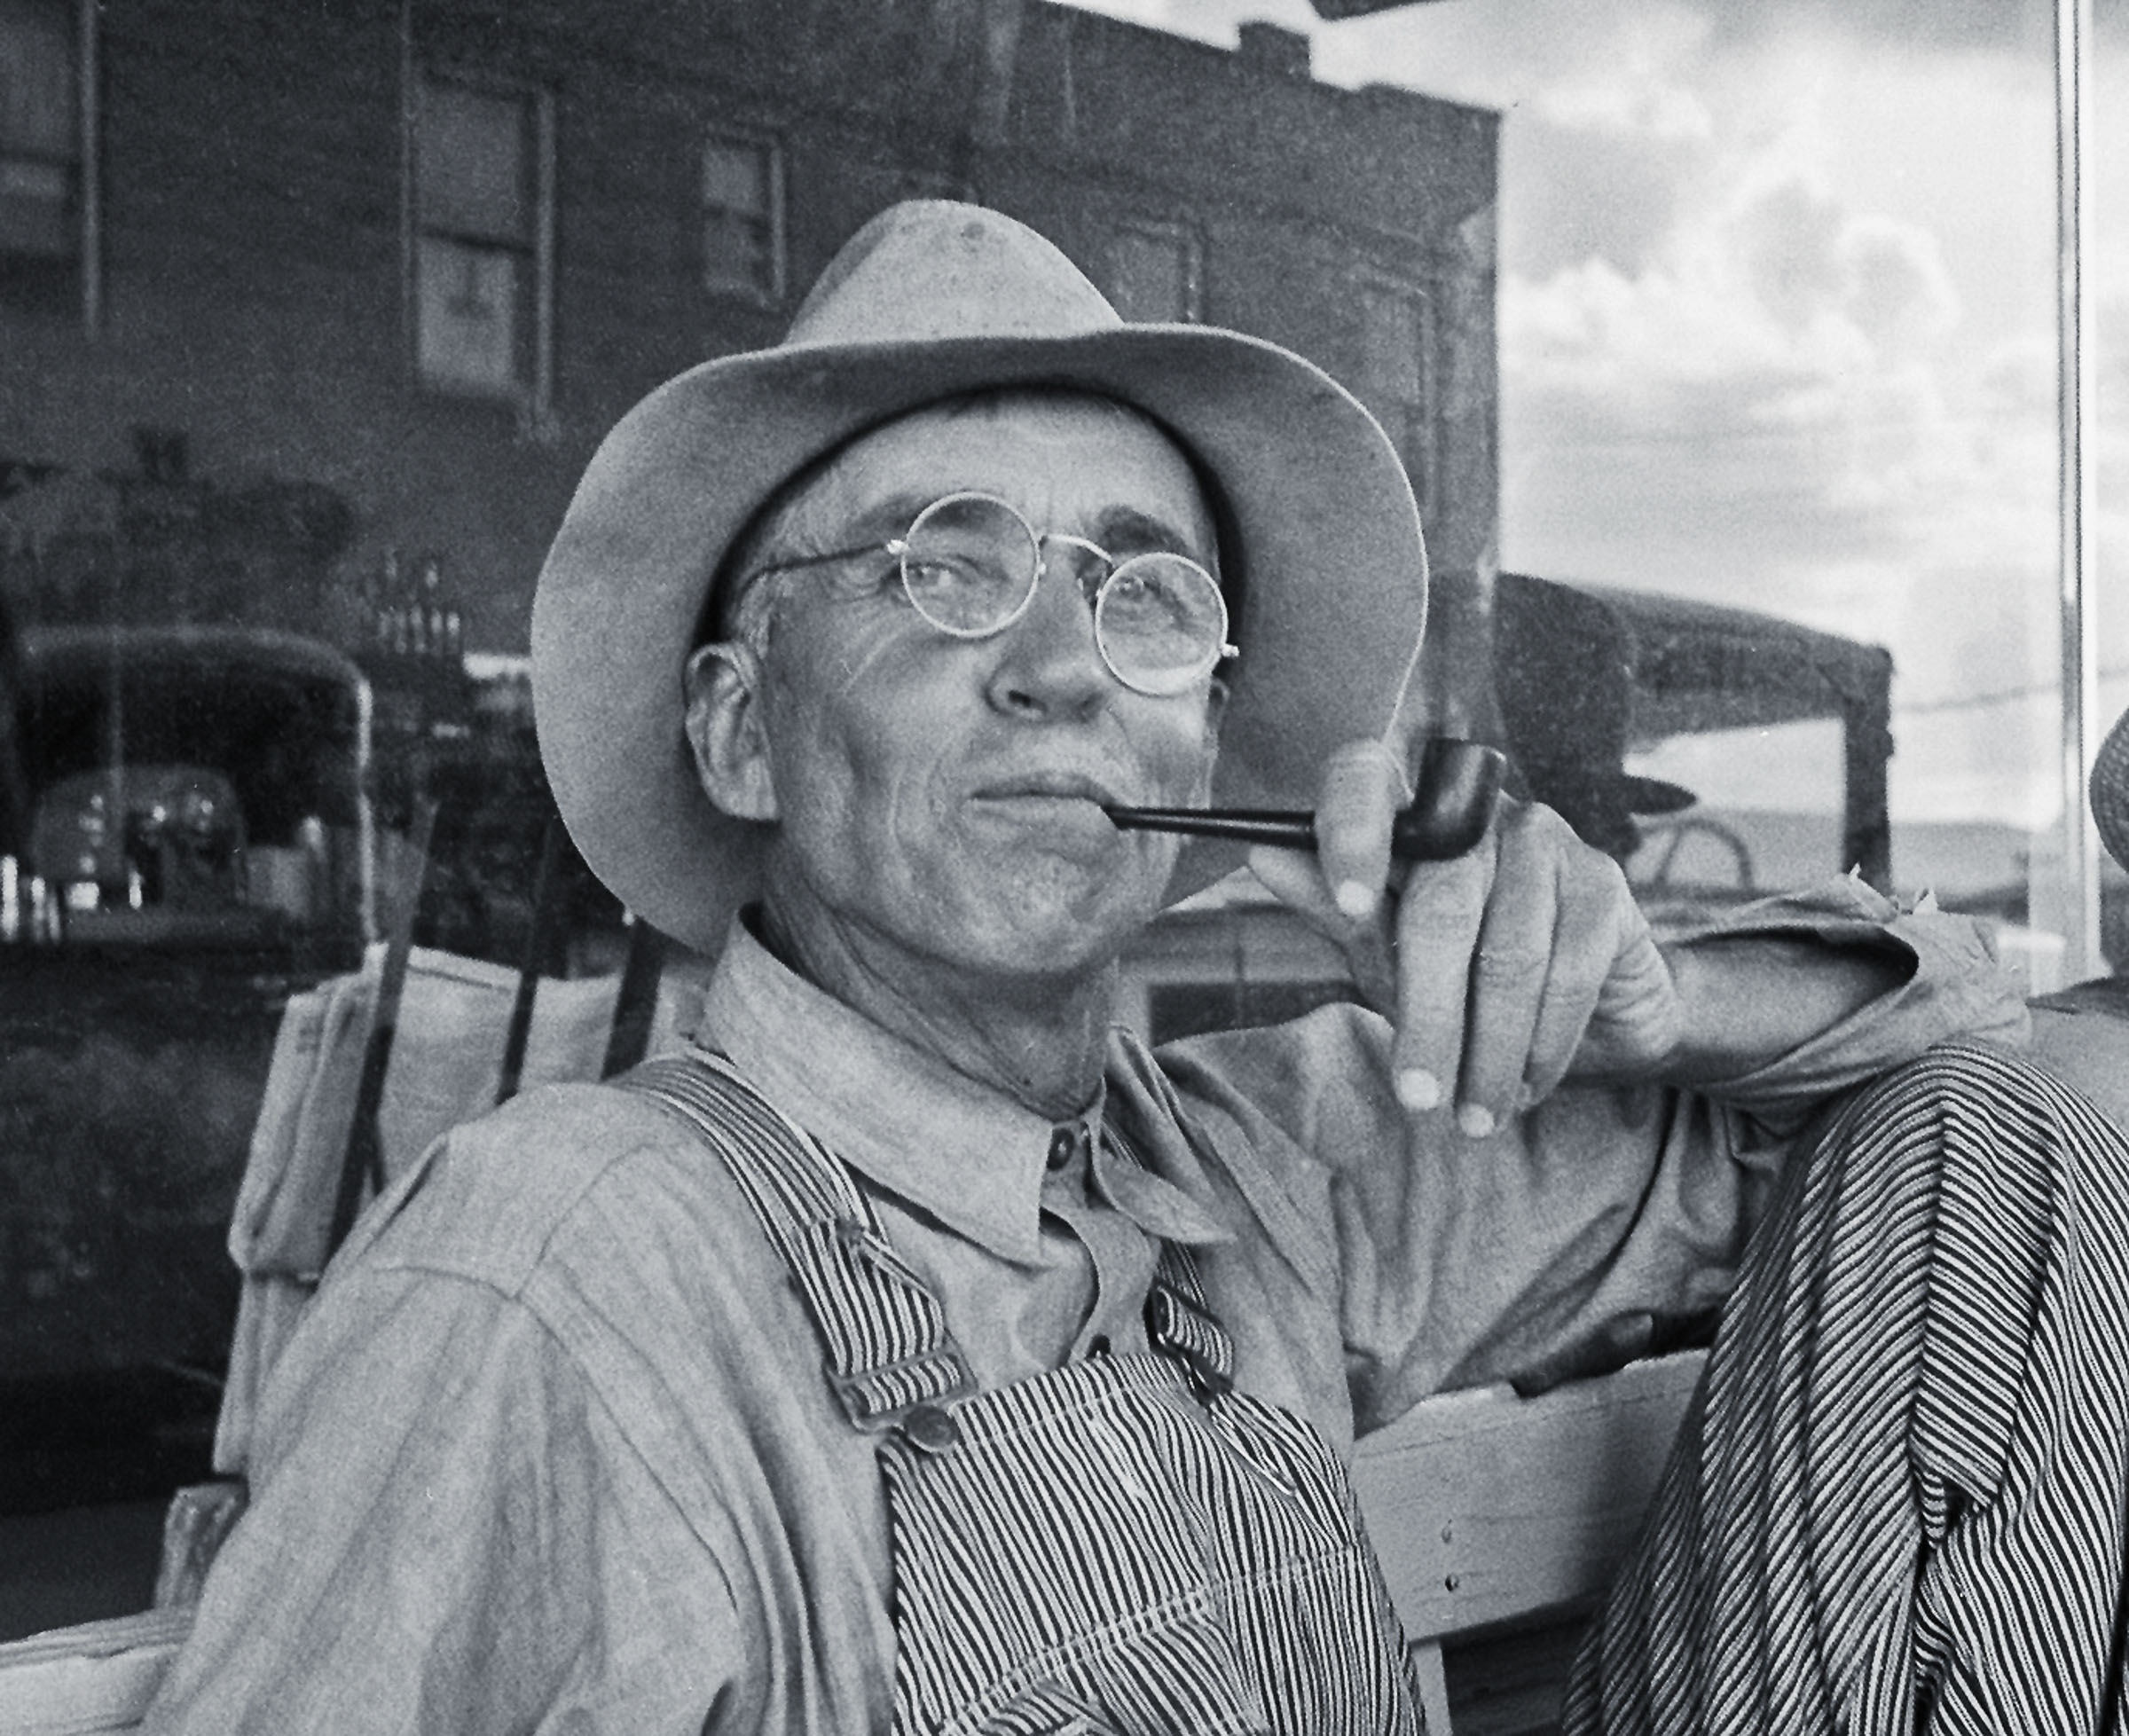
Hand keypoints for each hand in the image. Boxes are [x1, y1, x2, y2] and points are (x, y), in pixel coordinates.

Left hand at [1247, 741, 1682, 1133]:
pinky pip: (1567, 971)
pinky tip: (1525, 1086)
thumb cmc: (1462, 978)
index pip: (1364, 780)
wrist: (1586, 1013)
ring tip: (1473, 1116)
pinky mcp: (1601, 883)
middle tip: (1417, 1098)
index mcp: (1403, 818)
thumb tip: (1261, 856)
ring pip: (1507, 954)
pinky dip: (1542, 1043)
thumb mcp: (1385, 955)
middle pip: (1439, 906)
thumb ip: (1335, 910)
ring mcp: (1543, 839)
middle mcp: (1472, 812)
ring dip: (1489, 1051)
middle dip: (1429, 1019)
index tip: (1349, 902)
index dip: (1352, 831)